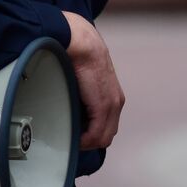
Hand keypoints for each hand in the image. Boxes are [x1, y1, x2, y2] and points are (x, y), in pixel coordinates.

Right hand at [62, 10, 123, 149]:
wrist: (82, 44)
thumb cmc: (79, 59)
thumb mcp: (85, 82)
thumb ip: (83, 96)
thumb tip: (70, 107)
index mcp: (112, 97)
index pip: (107, 127)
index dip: (92, 135)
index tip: (77, 135)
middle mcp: (116, 103)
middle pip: (106, 135)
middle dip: (89, 141)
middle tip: (72, 139)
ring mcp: (112, 105)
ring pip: (102, 138)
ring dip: (86, 142)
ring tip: (71, 138)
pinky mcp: (103, 105)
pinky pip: (96, 134)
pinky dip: (84, 140)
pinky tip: (73, 136)